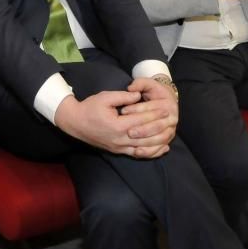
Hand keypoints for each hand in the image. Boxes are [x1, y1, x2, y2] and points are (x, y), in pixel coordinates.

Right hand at [54, 89, 171, 157]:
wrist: (75, 123)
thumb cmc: (89, 108)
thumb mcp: (105, 97)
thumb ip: (123, 97)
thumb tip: (138, 94)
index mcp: (117, 125)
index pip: (141, 120)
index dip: (155, 114)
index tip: (166, 108)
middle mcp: (120, 139)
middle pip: (146, 136)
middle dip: (160, 128)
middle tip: (172, 120)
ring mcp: (119, 147)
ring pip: (144, 148)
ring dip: (159, 142)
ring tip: (170, 134)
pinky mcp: (118, 151)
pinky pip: (138, 154)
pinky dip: (151, 152)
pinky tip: (162, 148)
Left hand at [120, 77, 177, 156]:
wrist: (166, 101)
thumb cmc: (154, 91)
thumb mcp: (148, 83)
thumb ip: (140, 83)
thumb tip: (131, 88)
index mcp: (168, 103)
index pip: (151, 108)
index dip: (137, 109)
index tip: (123, 111)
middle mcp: (173, 118)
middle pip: (157, 126)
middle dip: (142, 129)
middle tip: (127, 131)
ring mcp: (171, 130)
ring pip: (159, 139)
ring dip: (146, 142)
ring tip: (131, 141)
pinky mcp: (167, 139)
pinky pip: (159, 148)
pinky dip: (150, 152)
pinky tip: (138, 152)